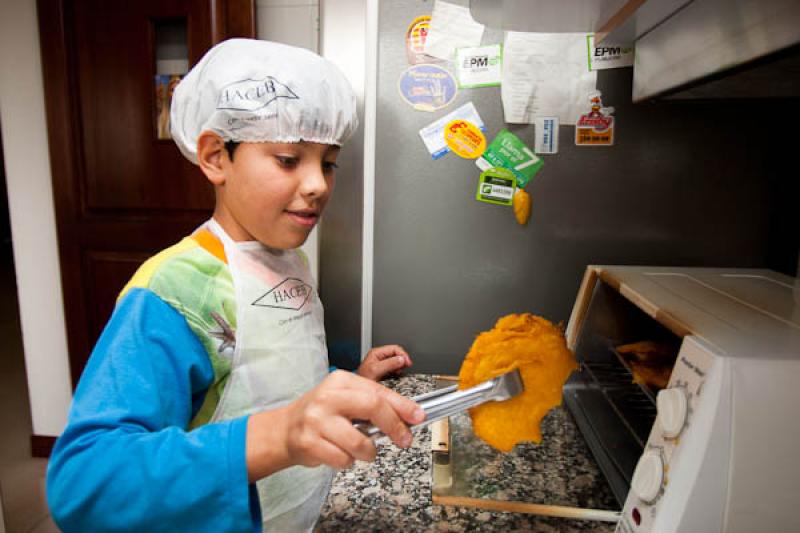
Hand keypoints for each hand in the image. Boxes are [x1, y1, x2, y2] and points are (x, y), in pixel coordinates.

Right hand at [245, 370, 423, 480]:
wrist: (284, 430)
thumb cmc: (321, 415)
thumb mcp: (344, 399)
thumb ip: (372, 403)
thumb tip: (407, 415)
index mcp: (340, 380)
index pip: (378, 391)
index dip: (402, 406)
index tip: (418, 416)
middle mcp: (328, 396)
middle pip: (373, 407)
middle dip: (394, 426)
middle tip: (404, 439)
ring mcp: (317, 419)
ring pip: (360, 442)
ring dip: (368, 452)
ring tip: (361, 450)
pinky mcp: (309, 442)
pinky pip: (343, 459)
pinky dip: (347, 461)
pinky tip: (338, 452)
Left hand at [356, 344, 412, 380]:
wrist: (358, 390)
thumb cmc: (363, 379)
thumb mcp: (376, 370)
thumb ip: (389, 364)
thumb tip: (401, 359)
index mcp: (377, 353)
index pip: (394, 348)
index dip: (402, 354)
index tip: (407, 362)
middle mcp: (380, 357)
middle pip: (396, 354)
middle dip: (402, 361)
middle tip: (404, 368)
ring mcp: (382, 363)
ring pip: (396, 362)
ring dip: (400, 367)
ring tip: (398, 373)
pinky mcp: (384, 370)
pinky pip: (394, 368)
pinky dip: (397, 372)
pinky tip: (395, 376)